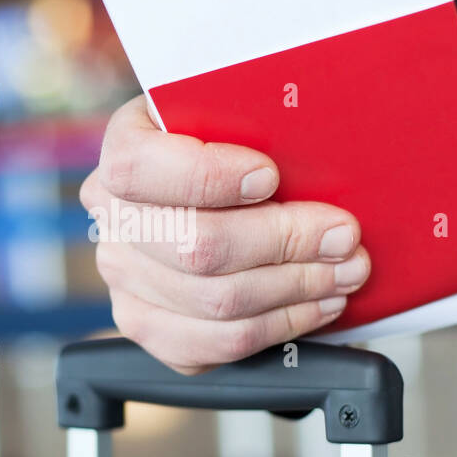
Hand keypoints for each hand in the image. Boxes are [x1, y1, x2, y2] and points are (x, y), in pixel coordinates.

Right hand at [80, 95, 368, 373]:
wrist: (217, 191)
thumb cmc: (239, 147)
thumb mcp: (241, 111)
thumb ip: (259, 119)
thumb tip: (317, 144)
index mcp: (123, 150)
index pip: (137, 167)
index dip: (207, 176)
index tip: (270, 176)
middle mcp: (114, 219)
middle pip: (193, 246)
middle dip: (284, 243)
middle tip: (342, 236)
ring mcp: (125, 278)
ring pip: (214, 303)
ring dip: (294, 290)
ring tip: (343, 272)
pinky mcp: (148, 325)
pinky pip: (214, 345)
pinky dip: (278, 327)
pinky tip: (312, 304)